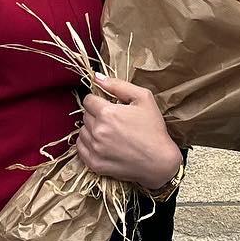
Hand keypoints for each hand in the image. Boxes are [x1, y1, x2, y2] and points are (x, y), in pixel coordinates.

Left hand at [76, 74, 181, 191]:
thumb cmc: (153, 128)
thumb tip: (96, 77)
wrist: (159, 161)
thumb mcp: (143, 98)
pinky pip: (80, 148)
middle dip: (95, 114)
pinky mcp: (94, 164)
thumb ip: (118, 85)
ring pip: (82, 131)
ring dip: (91, 129)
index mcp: (107, 113)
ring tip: (108, 132)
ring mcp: (95, 149)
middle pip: (85, 115)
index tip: (107, 105)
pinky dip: (87, 143)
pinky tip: (101, 143)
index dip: (97, 100)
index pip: (88, 100)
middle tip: (111, 119)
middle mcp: (98, 131)